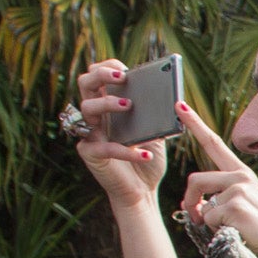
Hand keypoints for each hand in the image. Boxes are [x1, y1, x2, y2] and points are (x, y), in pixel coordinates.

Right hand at [70, 59, 164, 205]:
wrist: (143, 190)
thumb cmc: (148, 156)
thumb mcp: (156, 131)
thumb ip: (157, 114)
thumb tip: (173, 98)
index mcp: (109, 104)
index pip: (100, 76)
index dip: (109, 67)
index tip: (126, 69)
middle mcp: (96, 114)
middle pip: (85, 82)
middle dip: (100, 74)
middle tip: (121, 77)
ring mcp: (90, 132)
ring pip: (87, 107)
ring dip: (107, 103)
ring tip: (128, 105)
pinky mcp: (90, 153)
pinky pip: (105, 147)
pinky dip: (127, 150)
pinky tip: (146, 154)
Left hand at [174, 102, 257, 256]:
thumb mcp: (243, 207)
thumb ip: (220, 198)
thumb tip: (196, 206)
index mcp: (241, 175)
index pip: (214, 144)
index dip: (195, 124)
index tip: (179, 105)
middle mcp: (240, 177)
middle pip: (196, 180)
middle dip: (189, 202)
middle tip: (194, 218)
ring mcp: (239, 190)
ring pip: (202, 203)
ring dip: (204, 220)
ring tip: (224, 229)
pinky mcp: (236, 206)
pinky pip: (208, 218)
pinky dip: (214, 230)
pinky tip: (236, 233)